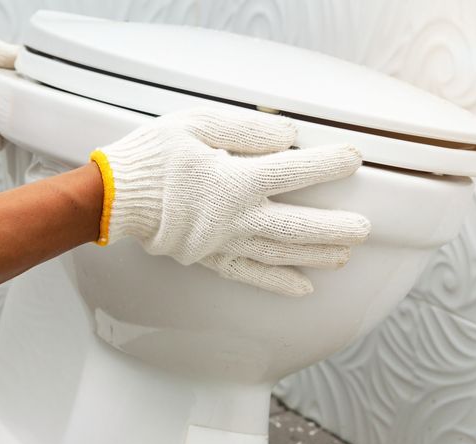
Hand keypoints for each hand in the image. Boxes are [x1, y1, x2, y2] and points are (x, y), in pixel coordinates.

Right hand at [90, 107, 369, 295]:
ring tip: (344, 254)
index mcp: (235, 179)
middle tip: (364, 228)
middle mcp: (235, 216)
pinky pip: (249, 274)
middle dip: (335, 227)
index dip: (329, 164)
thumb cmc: (149, 158)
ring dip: (316, 254)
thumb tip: (286, 138)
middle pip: (298, 225)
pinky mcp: (208, 257)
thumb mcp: (195, 125)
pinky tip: (303, 286)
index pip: (295, 172)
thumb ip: (245, 129)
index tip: (352, 160)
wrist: (111, 198)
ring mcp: (223, 242)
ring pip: (280, 252)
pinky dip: (278, 282)